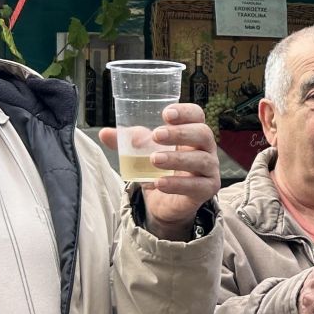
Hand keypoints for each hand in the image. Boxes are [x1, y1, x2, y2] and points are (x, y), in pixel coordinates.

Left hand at [102, 104, 221, 238]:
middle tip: (156, 136)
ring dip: (177, 159)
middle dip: (180, 133)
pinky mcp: (206, 189)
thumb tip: (104, 133)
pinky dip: (177, 184)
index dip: (185, 112)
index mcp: (192, 132)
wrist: (165, 201)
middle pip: (203, 134)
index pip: (197, 115)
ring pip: (201, 160)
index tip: (166, 114)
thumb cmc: (160, 168)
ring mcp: (209, 169)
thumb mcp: (142, 151)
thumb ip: (126, 142)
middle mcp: (205, 148)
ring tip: (154, 160)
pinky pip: (196, 185)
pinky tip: (159, 183)